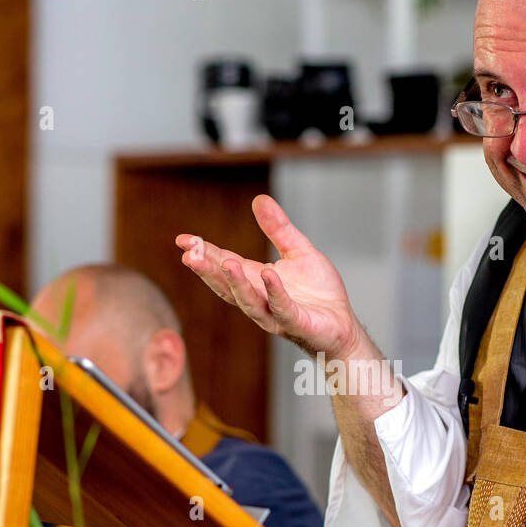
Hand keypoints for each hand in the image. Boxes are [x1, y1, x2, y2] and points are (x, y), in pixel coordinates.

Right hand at [176, 194, 362, 358]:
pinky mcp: (298, 323)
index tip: (182, 240)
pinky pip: (283, 308)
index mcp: (256, 280)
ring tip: (225, 263)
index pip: (224, 264)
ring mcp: (276, 314)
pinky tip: (269, 275)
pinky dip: (275, 292)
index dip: (204, 252)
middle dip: (208, 270)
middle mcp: (260, 299)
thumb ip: (278, 229)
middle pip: (227, 285)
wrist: (343, 327)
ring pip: (249, 300)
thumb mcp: (297, 252)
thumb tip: (259, 199)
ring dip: (235, 283)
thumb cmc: (318, 294)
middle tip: (189, 255)